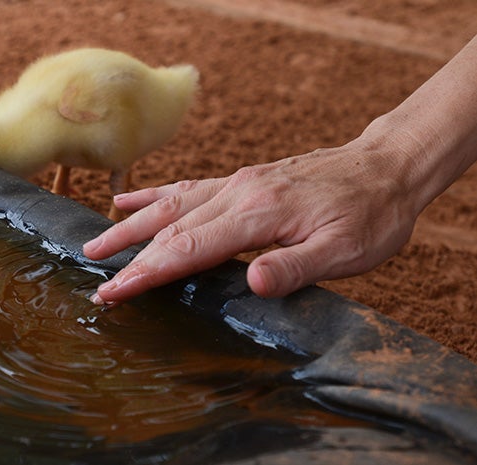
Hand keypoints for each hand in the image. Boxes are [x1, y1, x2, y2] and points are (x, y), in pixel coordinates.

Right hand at [84, 141, 418, 304]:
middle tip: (94, 277)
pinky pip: (187, 186)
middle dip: (129, 254)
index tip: (114, 291)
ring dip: (131, 224)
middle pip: (170, 226)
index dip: (148, 272)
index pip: (189, 248)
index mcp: (258, 213)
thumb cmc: (369, 214)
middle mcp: (238, 193)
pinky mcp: (241, 180)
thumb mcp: (346, 251)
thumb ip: (295, 267)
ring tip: (95, 241)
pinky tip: (127, 199)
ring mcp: (237, 182)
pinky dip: (153, 194)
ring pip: (170, 203)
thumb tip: (250, 281)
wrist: (385, 168)